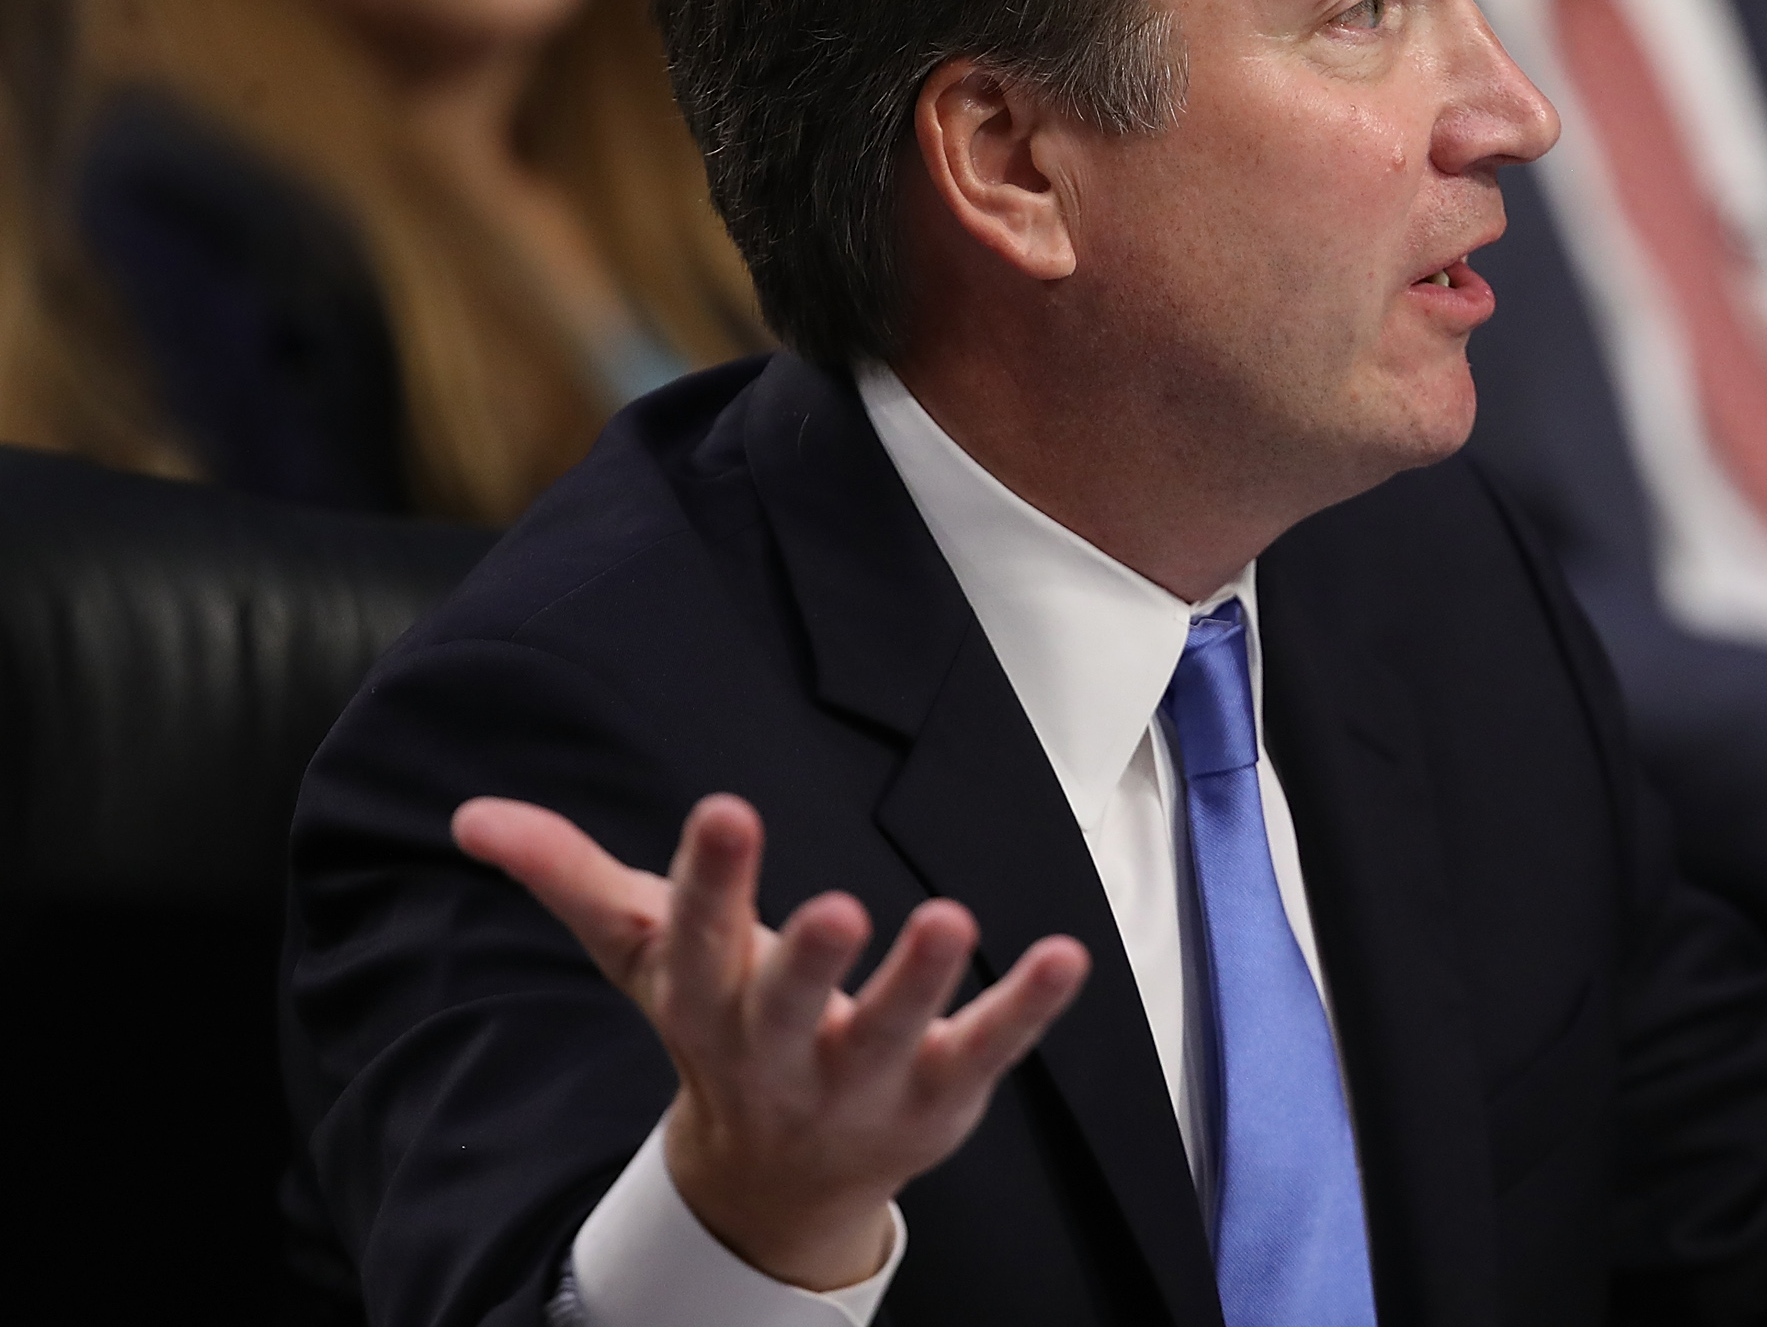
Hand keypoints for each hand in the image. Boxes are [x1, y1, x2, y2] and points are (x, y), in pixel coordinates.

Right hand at [454, 794, 1088, 1290]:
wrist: (776, 1185)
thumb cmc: (717, 1030)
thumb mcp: (646, 955)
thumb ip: (570, 876)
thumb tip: (473, 813)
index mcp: (704, 1001)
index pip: (695, 937)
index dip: (709, 878)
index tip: (728, 811)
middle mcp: (777, 1049)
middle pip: (786, 1005)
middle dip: (807, 961)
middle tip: (840, 907)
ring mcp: (861, 1081)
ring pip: (890, 1034)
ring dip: (918, 982)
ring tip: (951, 917)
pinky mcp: (939, 1095)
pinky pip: (985, 1051)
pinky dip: (1024, 1008)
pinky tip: (1064, 955)